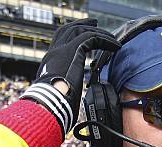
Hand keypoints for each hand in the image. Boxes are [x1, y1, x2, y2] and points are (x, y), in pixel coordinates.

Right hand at [21, 18, 120, 134]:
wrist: (47, 104)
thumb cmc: (51, 107)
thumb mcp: (57, 97)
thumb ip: (64, 93)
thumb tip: (69, 103)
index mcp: (50, 64)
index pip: (59, 44)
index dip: (71, 39)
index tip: (82, 40)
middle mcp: (54, 53)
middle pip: (67, 30)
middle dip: (82, 25)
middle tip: (94, 24)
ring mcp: (62, 50)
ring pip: (81, 31)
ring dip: (97, 32)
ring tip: (110, 36)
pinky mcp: (74, 51)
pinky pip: (92, 39)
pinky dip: (105, 40)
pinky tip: (115, 46)